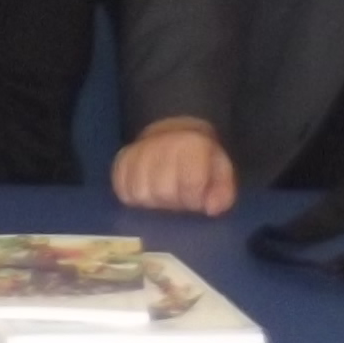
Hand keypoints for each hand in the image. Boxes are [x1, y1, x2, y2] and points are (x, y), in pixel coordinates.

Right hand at [111, 120, 237, 215]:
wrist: (175, 134)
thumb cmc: (201, 160)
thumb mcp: (222, 172)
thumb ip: (223, 193)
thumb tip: (210, 209)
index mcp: (191, 146)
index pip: (190, 182)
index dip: (194, 198)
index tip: (196, 197)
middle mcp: (161, 146)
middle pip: (163, 192)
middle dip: (174, 202)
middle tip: (179, 196)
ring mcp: (137, 153)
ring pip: (140, 193)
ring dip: (153, 201)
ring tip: (163, 195)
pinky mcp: (121, 162)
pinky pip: (122, 190)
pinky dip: (133, 197)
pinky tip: (146, 191)